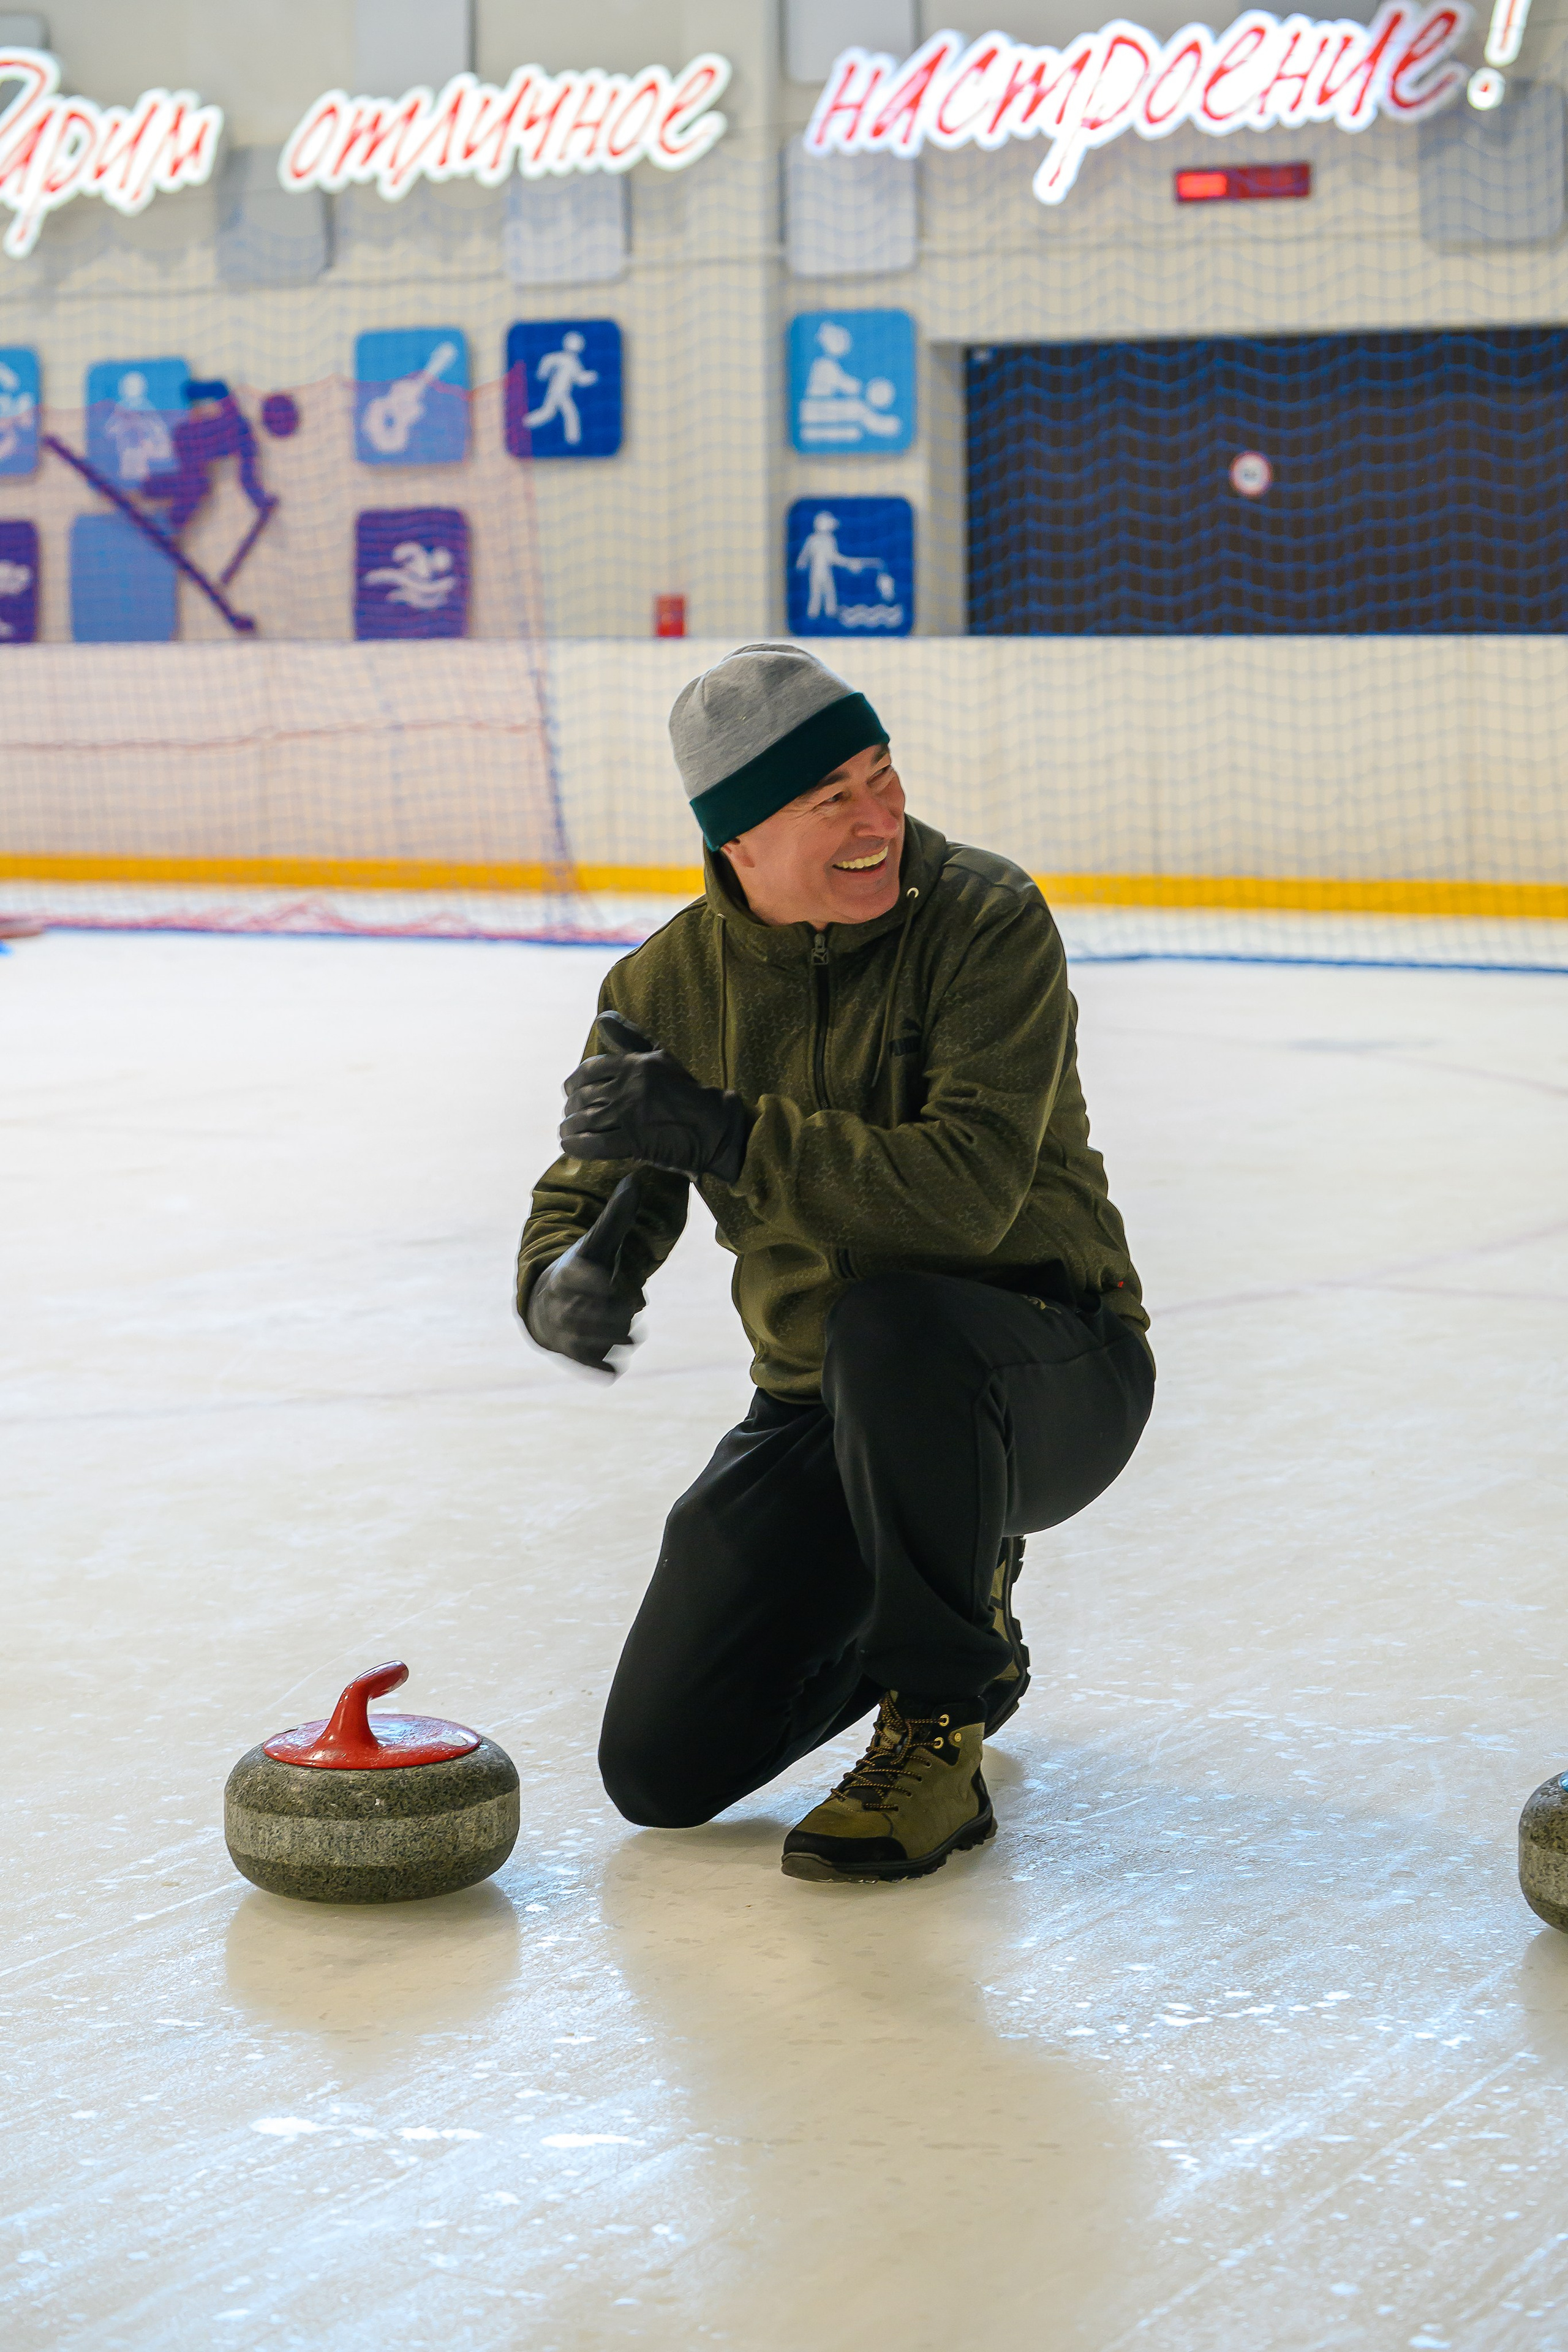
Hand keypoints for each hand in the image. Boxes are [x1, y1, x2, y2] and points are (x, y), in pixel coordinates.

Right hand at [524, 1172, 646, 1375]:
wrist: (548, 1307)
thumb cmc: (581, 1269)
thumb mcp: (595, 1243)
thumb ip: (616, 1216)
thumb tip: (635, 1180)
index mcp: (568, 1274)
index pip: (583, 1277)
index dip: (596, 1280)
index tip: (605, 1280)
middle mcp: (564, 1305)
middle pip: (601, 1311)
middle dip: (620, 1309)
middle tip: (631, 1304)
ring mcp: (568, 1334)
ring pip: (605, 1338)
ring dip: (620, 1334)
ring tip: (626, 1326)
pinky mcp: (575, 1357)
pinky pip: (596, 1364)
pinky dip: (607, 1364)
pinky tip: (614, 1361)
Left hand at [560, 1011, 752, 1184]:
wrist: (713, 1127)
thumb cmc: (687, 1091)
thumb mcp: (660, 1057)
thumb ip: (629, 1037)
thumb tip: (602, 1017)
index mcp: (635, 1065)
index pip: (589, 1071)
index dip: (574, 1082)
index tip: (569, 1092)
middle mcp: (630, 1087)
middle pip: (583, 1097)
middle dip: (571, 1108)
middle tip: (570, 1115)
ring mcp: (631, 1115)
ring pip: (585, 1121)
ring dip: (569, 1128)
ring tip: (566, 1132)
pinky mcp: (634, 1142)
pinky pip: (593, 1144)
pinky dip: (576, 1146)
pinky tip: (570, 1146)